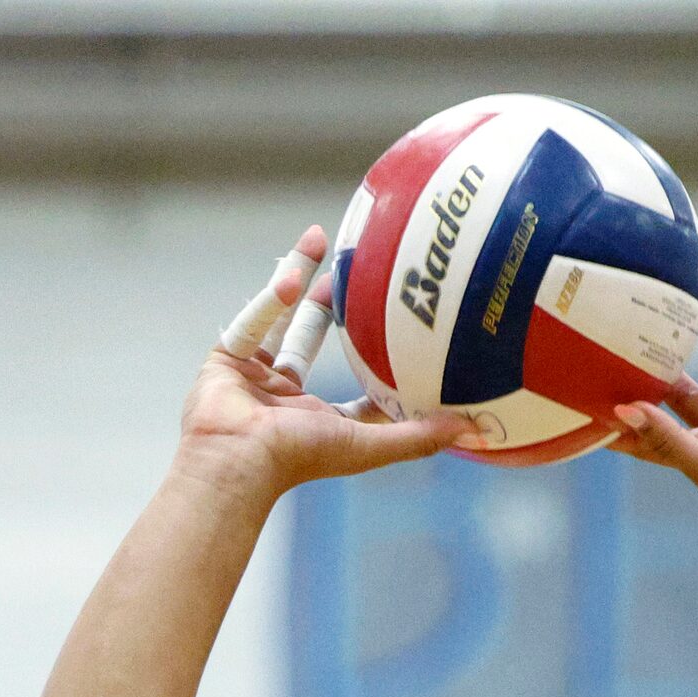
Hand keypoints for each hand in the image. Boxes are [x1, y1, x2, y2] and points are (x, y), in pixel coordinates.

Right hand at [182, 226, 467, 497]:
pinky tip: (293, 276)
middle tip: (353, 265)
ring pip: (282, 316)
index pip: (358, 387)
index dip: (379, 357)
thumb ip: (417, 438)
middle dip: (330, 301)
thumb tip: (470, 431)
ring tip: (318, 238)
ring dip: (298, 276)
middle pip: (313, 336)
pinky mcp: (226, 358)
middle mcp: (288, 396)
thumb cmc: (299, 457)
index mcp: (321, 419)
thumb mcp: (368, 444)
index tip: (402, 327)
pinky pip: (254, 319)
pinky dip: (272, 298)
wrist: (236, 457)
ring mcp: (255, 375)